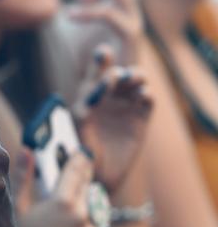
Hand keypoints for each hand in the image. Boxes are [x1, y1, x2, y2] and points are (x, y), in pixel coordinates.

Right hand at [15, 149, 105, 226]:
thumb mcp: (17, 207)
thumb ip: (24, 176)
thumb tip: (27, 150)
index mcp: (62, 203)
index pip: (76, 173)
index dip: (79, 161)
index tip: (82, 154)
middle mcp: (82, 217)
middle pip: (86, 191)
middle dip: (81, 184)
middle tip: (76, 176)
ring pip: (90, 213)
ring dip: (81, 211)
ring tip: (64, 219)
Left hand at [73, 47, 153, 192]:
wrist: (99, 174)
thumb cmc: (82, 149)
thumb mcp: (79, 126)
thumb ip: (86, 107)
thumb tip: (97, 88)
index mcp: (90, 95)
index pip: (97, 72)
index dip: (101, 59)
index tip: (103, 52)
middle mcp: (109, 97)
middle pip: (120, 74)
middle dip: (122, 70)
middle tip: (119, 76)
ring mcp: (126, 106)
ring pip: (137, 83)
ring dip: (137, 77)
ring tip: (134, 80)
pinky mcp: (141, 119)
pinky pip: (147, 102)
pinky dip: (147, 95)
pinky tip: (144, 96)